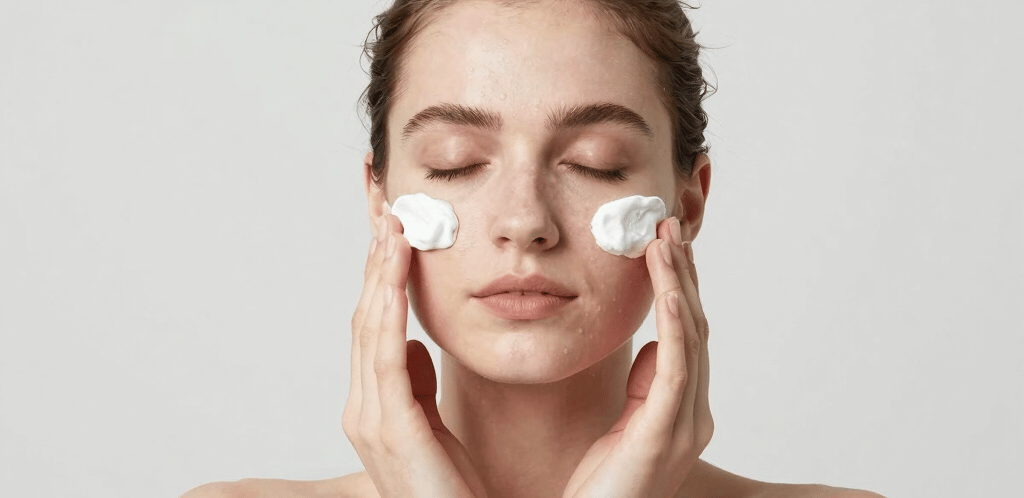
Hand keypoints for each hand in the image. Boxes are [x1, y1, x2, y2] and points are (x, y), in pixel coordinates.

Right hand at [342, 214, 487, 497]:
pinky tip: (396, 272)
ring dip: (381, 272)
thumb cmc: (453, 486)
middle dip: (376, 259)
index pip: (375, 322)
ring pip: (370, 327)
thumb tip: (414, 344)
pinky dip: (388, 308)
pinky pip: (385, 355)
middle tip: (389, 206)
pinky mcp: (390, 428)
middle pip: (366, 315)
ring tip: (395, 225)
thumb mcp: (434, 423)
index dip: (382, 272)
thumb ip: (417, 384)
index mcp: (375, 402)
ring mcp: (370, 418)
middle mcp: (363, 406)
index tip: (394, 226)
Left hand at [562, 217, 712, 497]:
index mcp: (683, 411)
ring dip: (677, 283)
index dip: (677, 287)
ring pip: (689, 337)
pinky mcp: (665, 434)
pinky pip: (676, 366)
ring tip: (663, 239)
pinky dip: (674, 322)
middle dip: (681, 273)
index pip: (685, 335)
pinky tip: (665, 288)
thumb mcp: (623, 426)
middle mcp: (693, 414)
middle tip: (666, 224)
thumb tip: (651, 349)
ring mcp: (684, 425)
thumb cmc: (601, 487)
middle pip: (693, 327)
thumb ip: (642, 388)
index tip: (663, 244)